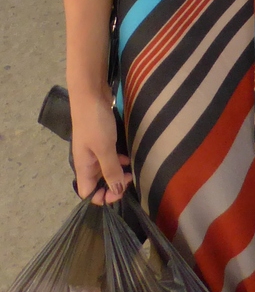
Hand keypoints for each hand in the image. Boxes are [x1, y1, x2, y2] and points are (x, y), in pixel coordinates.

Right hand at [71, 90, 130, 204]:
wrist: (91, 94)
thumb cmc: (96, 123)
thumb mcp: (104, 148)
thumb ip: (110, 170)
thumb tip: (116, 191)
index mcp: (83, 167)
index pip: (87, 192)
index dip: (101, 197)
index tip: (119, 192)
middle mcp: (87, 161)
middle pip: (98, 182)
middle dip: (113, 185)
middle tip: (129, 179)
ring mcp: (95, 149)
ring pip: (106, 168)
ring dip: (118, 172)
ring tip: (133, 170)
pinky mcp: (103, 139)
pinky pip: (111, 156)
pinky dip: (120, 159)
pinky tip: (129, 157)